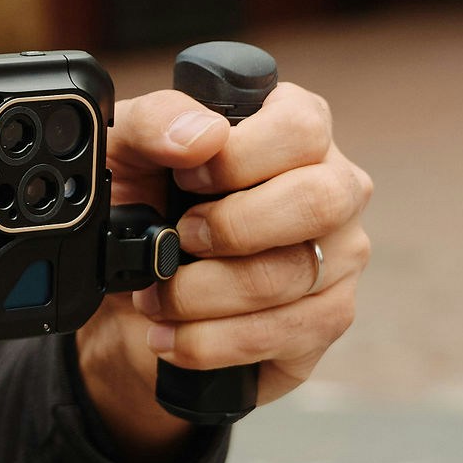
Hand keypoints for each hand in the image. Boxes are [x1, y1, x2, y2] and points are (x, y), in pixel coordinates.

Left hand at [76, 81, 372, 460]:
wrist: (128, 294)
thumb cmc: (142, 206)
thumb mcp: (124, 152)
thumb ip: (153, 122)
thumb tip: (202, 135)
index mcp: (293, 132)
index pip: (301, 127)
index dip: (240, 157)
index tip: (187, 179)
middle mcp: (331, 189)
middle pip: (319, 201)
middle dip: (232, 228)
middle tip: (180, 238)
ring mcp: (338, 258)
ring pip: (289, 277)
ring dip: (202, 293)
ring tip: (156, 296)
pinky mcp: (324, 320)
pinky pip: (280, 335)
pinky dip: (208, 341)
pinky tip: (172, 336)